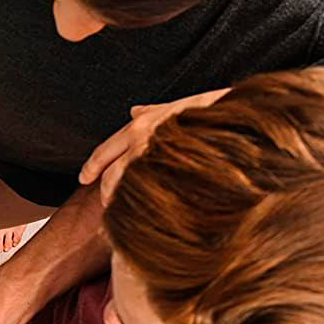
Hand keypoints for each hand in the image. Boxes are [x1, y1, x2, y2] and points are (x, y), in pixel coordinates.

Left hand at [78, 88, 229, 199]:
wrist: (239, 119)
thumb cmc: (210, 112)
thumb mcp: (175, 107)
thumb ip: (152, 112)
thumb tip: (133, 111)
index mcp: (139, 126)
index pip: (104, 151)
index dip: (91, 167)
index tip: (83, 178)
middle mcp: (142, 141)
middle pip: (111, 177)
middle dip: (107, 193)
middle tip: (108, 205)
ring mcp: (157, 159)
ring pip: (127, 190)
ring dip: (124, 204)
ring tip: (127, 214)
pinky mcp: (175, 175)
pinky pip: (152, 198)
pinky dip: (146, 209)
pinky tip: (150, 217)